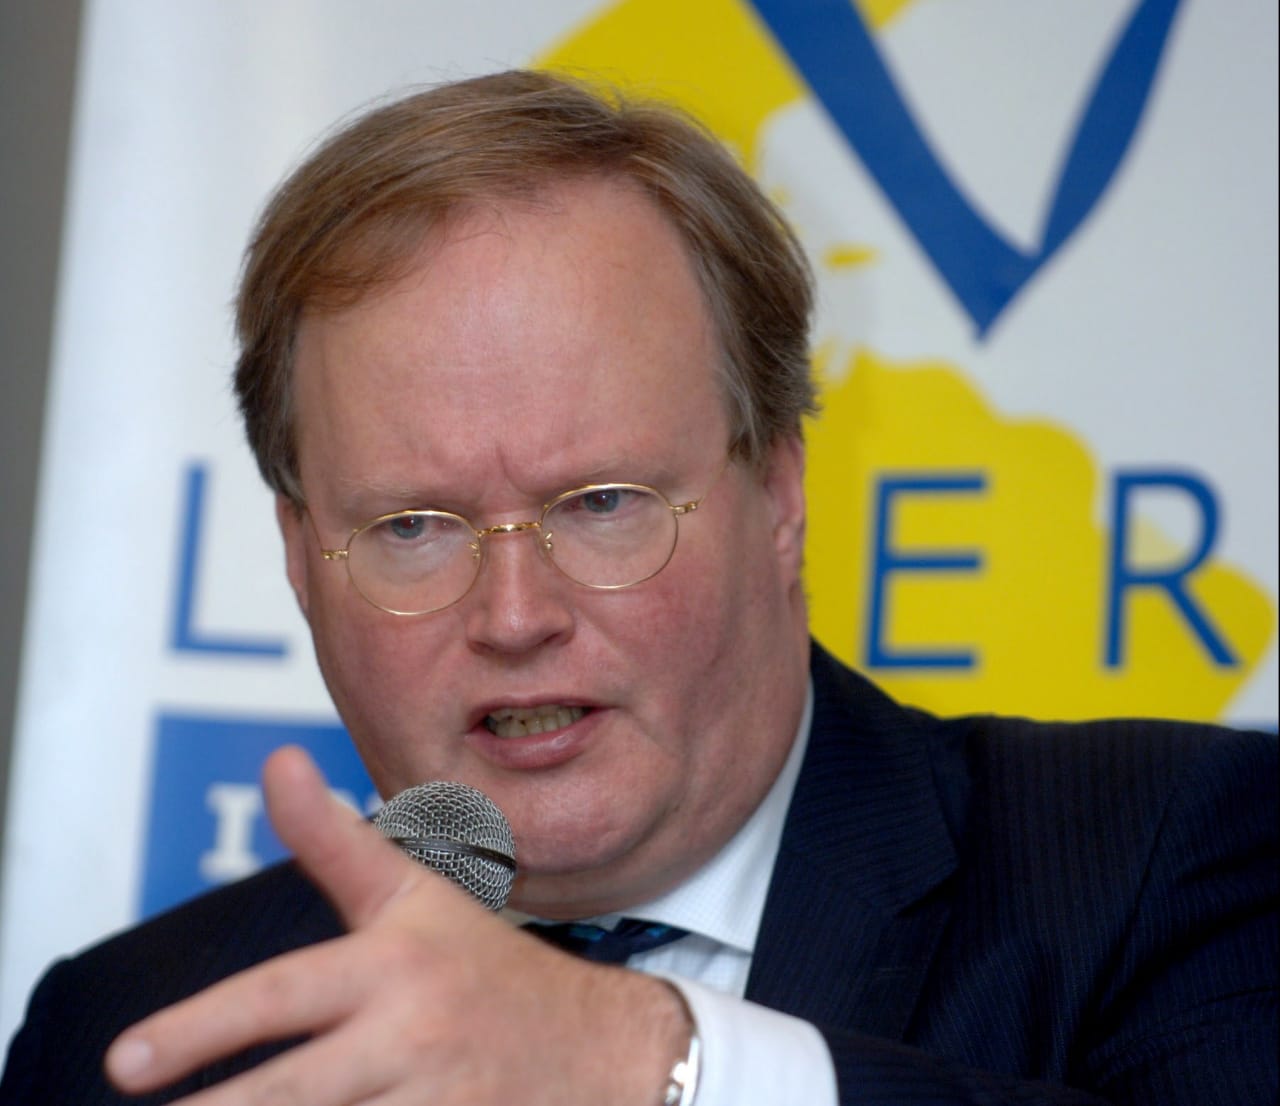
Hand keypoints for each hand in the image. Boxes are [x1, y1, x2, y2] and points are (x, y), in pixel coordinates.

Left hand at [104, 746, 689, 1104]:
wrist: (606, 1049)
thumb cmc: (488, 968)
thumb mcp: (416, 896)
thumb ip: (334, 838)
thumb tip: (276, 761)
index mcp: (393, 965)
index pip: (283, 995)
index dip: (200, 1029)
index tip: (125, 1062)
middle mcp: (411, 1035)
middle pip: (293, 1092)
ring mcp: (436, 1103)